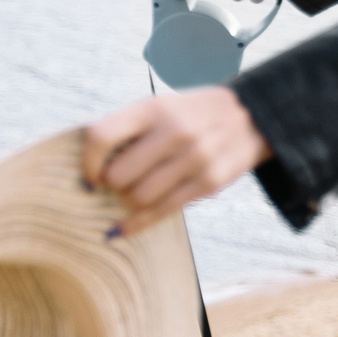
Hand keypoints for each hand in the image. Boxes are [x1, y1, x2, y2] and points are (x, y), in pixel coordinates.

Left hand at [82, 88, 272, 236]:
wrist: (249, 116)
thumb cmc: (189, 116)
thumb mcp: (160, 107)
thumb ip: (128, 130)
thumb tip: (90, 170)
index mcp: (153, 108)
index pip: (101, 137)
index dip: (88, 163)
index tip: (90, 176)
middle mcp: (174, 132)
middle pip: (119, 176)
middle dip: (112, 186)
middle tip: (116, 185)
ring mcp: (194, 159)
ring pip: (139, 198)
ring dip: (128, 202)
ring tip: (133, 195)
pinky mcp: (208, 183)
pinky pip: (162, 212)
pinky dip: (136, 224)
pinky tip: (121, 229)